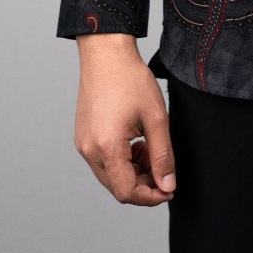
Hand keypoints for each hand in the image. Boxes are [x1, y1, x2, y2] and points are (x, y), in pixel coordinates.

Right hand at [73, 33, 176, 205]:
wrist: (107, 55)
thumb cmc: (131, 80)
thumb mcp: (156, 117)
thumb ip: (163, 155)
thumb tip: (167, 185)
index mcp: (106, 147)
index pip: (126, 192)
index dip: (150, 197)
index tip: (169, 189)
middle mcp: (89, 150)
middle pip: (117, 187)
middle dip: (144, 184)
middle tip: (164, 167)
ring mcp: (83, 144)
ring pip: (110, 176)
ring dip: (133, 172)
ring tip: (151, 149)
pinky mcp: (83, 137)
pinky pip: (103, 161)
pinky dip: (122, 160)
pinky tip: (137, 143)